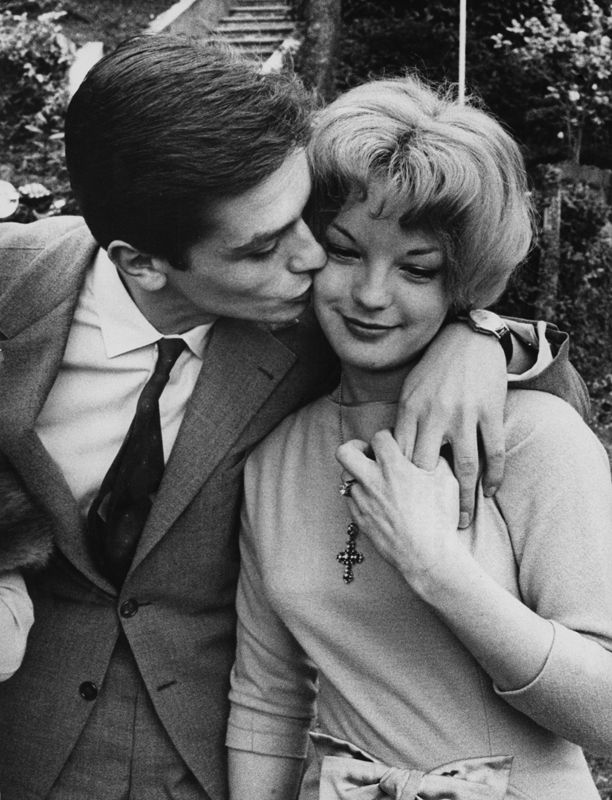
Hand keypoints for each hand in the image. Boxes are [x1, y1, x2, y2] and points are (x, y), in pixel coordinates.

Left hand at [336, 431, 460, 590]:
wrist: (427, 556)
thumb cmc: (439, 519)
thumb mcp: (447, 481)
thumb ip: (435, 458)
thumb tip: (430, 449)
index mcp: (394, 467)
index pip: (378, 437)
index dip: (387, 438)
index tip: (393, 445)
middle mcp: (373, 481)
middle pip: (345, 452)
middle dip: (355, 448)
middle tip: (369, 455)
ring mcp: (363, 501)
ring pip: (345, 477)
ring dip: (358, 474)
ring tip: (375, 480)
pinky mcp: (359, 519)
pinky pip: (351, 499)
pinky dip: (360, 495)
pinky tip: (377, 501)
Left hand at [394, 322, 506, 527]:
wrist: (469, 339)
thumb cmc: (434, 368)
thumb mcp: (410, 392)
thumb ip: (403, 423)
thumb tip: (391, 454)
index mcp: (411, 410)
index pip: (401, 455)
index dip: (399, 485)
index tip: (399, 508)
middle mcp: (435, 415)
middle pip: (428, 467)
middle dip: (427, 500)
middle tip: (428, 524)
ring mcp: (465, 415)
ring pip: (464, 466)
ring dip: (464, 498)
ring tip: (462, 520)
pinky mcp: (490, 413)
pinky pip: (493, 452)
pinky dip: (493, 476)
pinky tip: (489, 493)